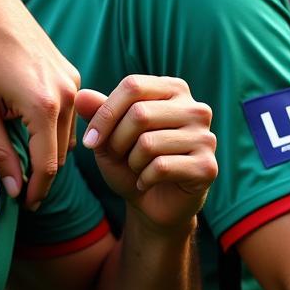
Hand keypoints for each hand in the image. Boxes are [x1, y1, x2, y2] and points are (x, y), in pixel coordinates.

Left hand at [0, 0, 80, 209]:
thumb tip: (14, 189)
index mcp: (44, 107)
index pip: (47, 166)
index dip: (36, 191)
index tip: (24, 206)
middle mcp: (68, 96)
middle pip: (61, 154)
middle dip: (43, 176)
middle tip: (22, 193)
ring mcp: (73, 82)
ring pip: (68, 135)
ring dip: (49, 152)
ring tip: (25, 166)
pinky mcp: (72, 73)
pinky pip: (69, 115)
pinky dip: (54, 129)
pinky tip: (31, 132)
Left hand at [77, 76, 216, 232]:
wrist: (150, 202)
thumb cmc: (128, 160)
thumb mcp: (107, 135)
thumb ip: (96, 112)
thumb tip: (81, 95)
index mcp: (173, 90)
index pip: (133, 86)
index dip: (105, 113)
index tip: (91, 139)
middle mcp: (195, 109)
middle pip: (140, 113)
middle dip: (116, 140)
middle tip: (116, 156)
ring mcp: (206, 138)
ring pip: (149, 142)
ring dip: (131, 161)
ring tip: (135, 167)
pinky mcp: (208, 167)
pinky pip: (161, 167)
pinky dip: (143, 178)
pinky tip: (146, 182)